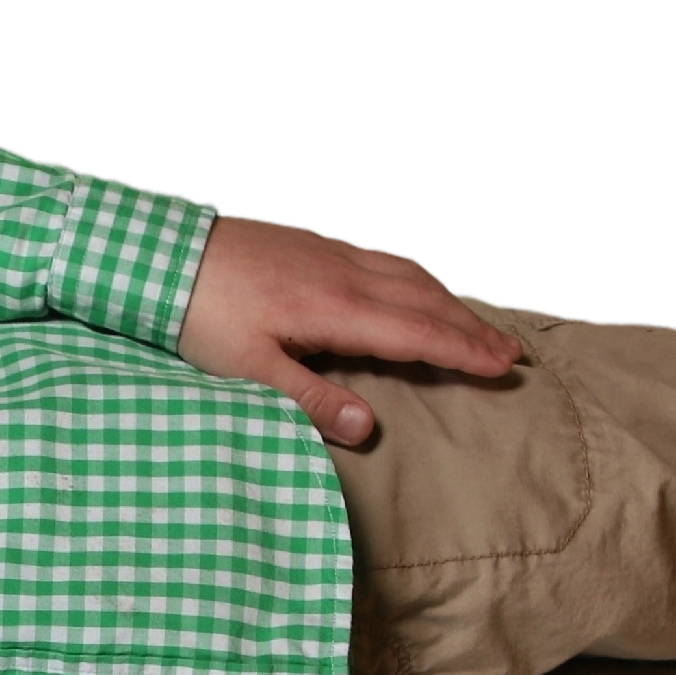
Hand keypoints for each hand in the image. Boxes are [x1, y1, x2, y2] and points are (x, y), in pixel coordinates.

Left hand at [177, 213, 525, 447]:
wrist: (164, 251)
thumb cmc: (200, 314)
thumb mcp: (249, 369)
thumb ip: (311, 400)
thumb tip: (370, 429)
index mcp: (336, 310)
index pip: (418, 334)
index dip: (464, 352)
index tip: (504, 369)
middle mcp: (345, 275)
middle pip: (426, 302)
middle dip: (471, 330)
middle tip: (512, 354)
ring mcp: (331, 255)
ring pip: (409, 276)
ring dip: (449, 302)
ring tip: (478, 326)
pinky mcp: (314, 245)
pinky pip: (384, 261)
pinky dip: (416, 278)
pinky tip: (416, 287)